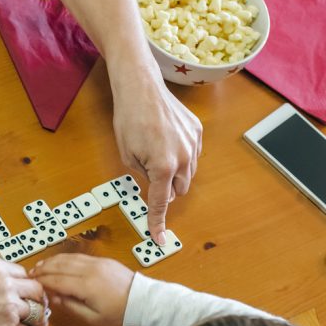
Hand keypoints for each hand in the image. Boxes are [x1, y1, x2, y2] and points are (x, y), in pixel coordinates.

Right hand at [0, 255, 48, 325]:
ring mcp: (9, 306)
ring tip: (31, 323)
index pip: (23, 272)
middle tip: (37, 306)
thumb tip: (3, 284)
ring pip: (35, 311)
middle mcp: (5, 283)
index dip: (23, 283)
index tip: (24, 290)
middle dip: (37, 299)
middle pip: (36, 289)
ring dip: (32, 317)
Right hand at [29, 253, 132, 325]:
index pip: (57, 280)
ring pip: (68, 258)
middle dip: (43, 268)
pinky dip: (65, 259)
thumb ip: (72, 307)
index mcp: (87, 286)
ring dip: (52, 261)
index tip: (31, 282)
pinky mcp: (103, 260)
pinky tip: (59, 262)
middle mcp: (90, 270)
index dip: (42, 281)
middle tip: (31, 273)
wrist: (145, 301)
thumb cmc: (121, 314)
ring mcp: (97, 263)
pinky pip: (79, 257)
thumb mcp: (94, 318)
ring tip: (40, 266)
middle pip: (60, 265)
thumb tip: (56, 298)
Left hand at [112, 75, 201, 241]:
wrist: (141, 87)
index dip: (158, 222)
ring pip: (188, 173)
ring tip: (156, 153)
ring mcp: (193, 144)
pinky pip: (193, 154)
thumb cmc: (129, 119)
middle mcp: (183, 157)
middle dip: (166, 190)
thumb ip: (144, 176)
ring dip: (175, 173)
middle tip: (151, 177)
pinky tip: (166, 142)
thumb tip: (157, 187)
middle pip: (179, 190)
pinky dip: (182, 156)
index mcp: (163, 167)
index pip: (160, 203)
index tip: (160, 238)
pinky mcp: (197, 131)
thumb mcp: (127, 156)